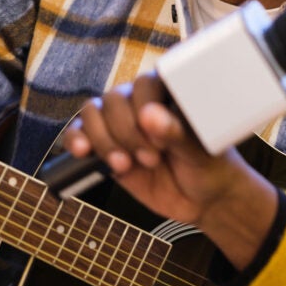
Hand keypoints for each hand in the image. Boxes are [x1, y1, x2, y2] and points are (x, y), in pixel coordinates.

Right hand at [62, 73, 278, 267]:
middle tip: (150, 159)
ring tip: (124, 165)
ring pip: (93, 113)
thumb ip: (176, 133)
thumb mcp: (198, 152)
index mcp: (170, 94)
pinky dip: (76, 140)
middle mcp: (142, 104)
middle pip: (114, 100)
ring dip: (103, 140)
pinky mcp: (107, 148)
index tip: (159, 141)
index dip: (144, 111)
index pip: (144, 85)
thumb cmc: (210, 166)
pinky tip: (84, 152)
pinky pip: (79, 134)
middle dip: (126, 133)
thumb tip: (149, 115)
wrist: (203, 199)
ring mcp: (122, 126)